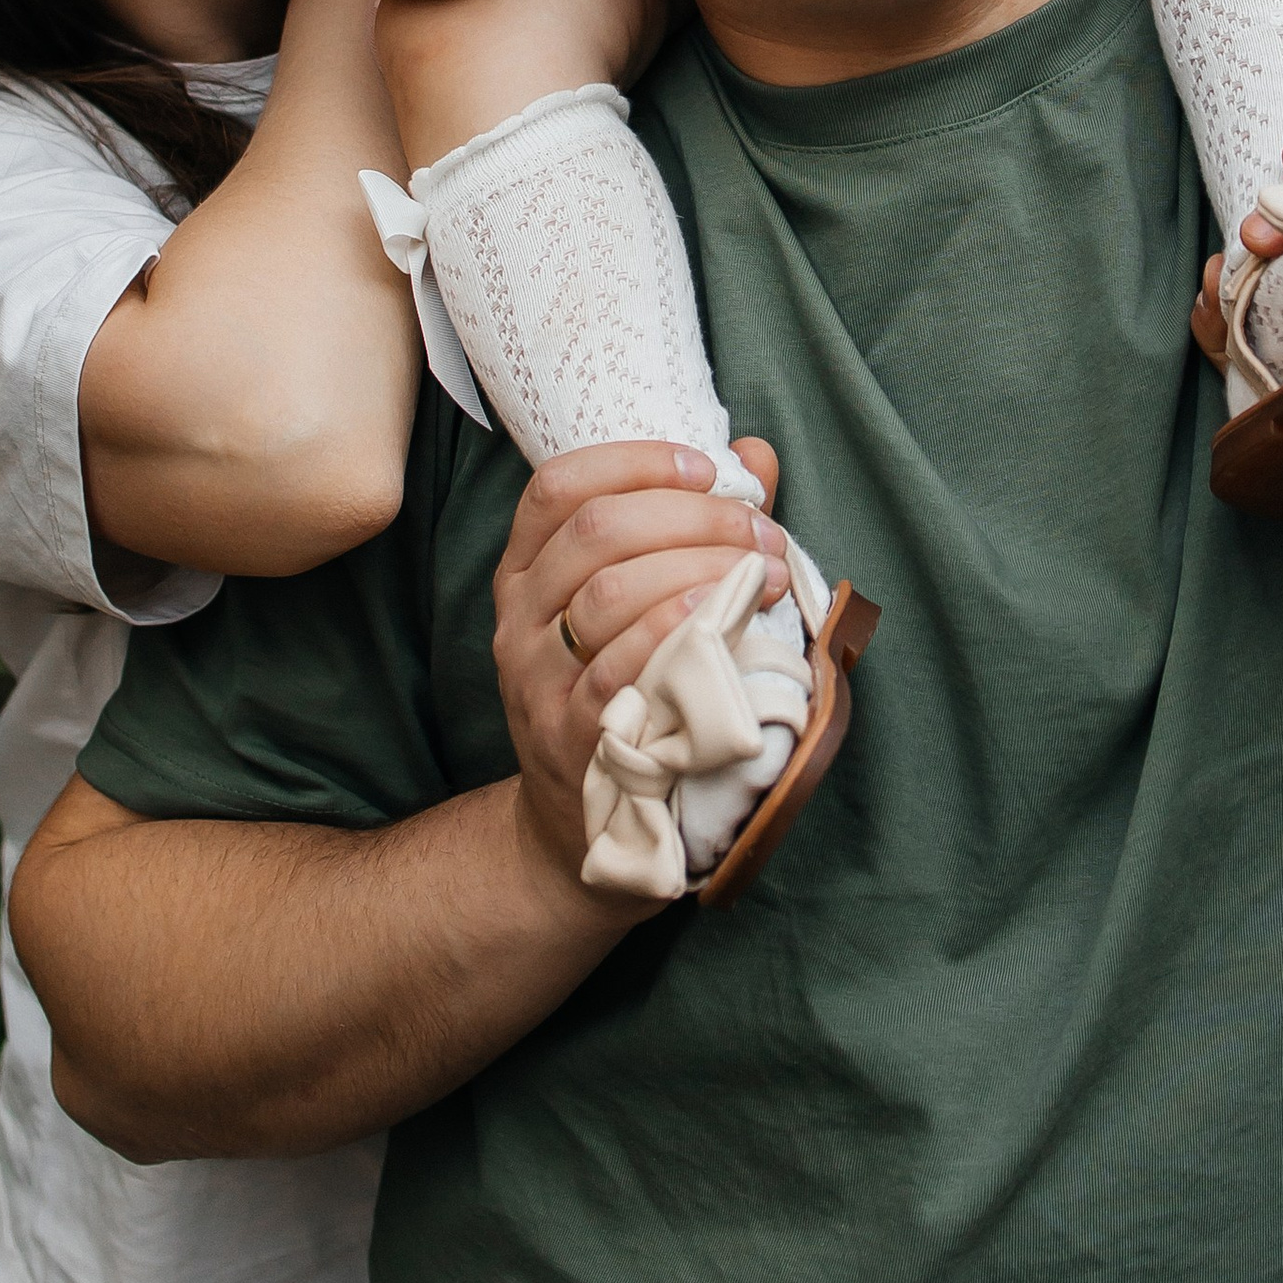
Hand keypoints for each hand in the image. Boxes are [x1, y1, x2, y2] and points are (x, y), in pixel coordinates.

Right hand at [491, 439, 788, 889]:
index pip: (559, 487)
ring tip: (764, 574)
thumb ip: (693, 526)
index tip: (707, 468)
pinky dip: (677, 633)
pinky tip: (727, 622)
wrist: (579, 825)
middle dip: (693, 516)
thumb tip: (756, 456)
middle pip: (597, 530)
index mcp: (526, 571)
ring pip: (612, 592)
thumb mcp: (635, 608)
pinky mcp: (568, 737)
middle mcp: (519, 618)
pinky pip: (619, 670)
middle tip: (760, 531)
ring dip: (702, 569)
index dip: (635, 462)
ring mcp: (536, 680)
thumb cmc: (623, 692)